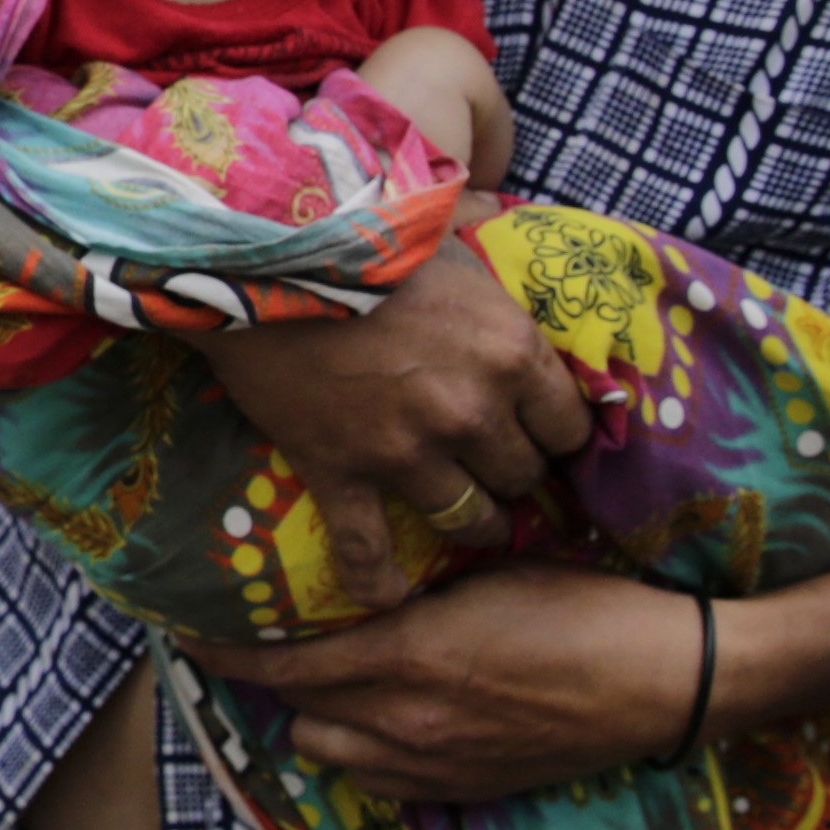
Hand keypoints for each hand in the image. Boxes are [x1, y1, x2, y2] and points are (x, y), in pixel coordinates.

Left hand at [180, 564, 707, 805]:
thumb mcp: (484, 576)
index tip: (190, 631)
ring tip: (333, 684)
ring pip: (331, 757)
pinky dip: (366, 755)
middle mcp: (407, 725)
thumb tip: (354, 582)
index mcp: (405, 660)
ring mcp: (437, 767)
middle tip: (276, 644)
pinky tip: (385, 721)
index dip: (225, 652)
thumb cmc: (584, 606)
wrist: (670, 680)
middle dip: (276, 681)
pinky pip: (382, 785)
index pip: (280, 666)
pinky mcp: (470, 792)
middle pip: (296, 714)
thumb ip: (409, 591)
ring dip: (319, 721)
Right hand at [202, 242, 592, 606]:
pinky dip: (377, 581)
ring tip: (471, 526)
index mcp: (512, 352)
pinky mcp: (340, 471)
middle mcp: (471, 412)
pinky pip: (367, 550)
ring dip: (475, 528)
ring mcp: (405, 450)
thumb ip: (492, 272)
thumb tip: (510, 248)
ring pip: (468, 521)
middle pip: (523, 477)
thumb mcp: (451, 242)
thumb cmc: (358, 233)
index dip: (559, 436)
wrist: (257, 251)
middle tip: (502, 476)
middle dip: (517, 479)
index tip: (546, 438)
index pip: (572, 426)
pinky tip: (386, 597)